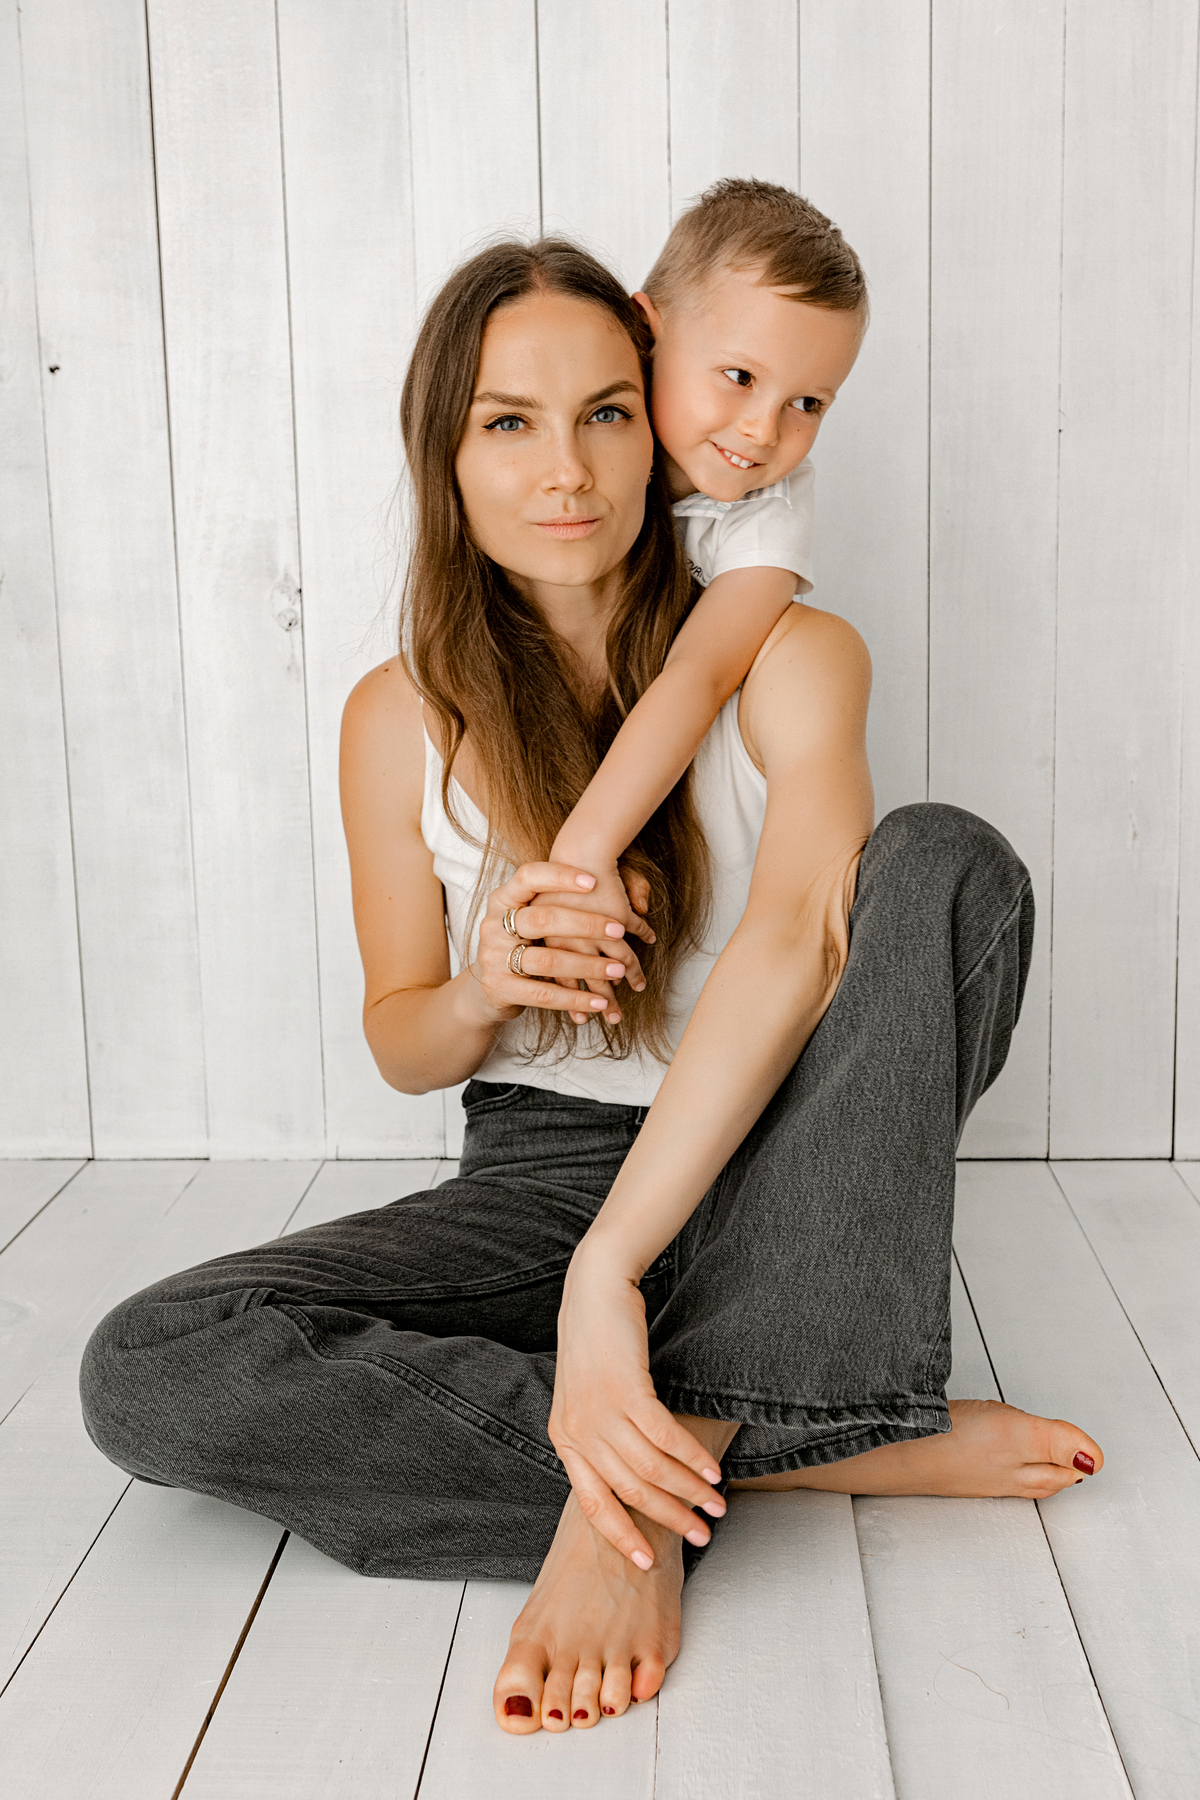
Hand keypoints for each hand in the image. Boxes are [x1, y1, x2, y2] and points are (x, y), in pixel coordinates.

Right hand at [471, 862, 648, 1026]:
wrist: (486, 987)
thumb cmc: (522, 944)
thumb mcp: (532, 918)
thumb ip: (562, 902)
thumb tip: (625, 899)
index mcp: (503, 899)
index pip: (529, 877)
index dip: (559, 876)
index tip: (593, 881)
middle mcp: (493, 924)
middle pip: (543, 919)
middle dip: (585, 925)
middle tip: (619, 930)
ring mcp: (494, 957)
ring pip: (547, 960)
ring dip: (587, 966)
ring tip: (618, 971)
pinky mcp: (500, 988)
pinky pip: (543, 994)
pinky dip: (575, 999)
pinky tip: (599, 1002)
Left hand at [549, 1241, 726, 1567]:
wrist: (594, 1290)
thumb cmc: (595, 1342)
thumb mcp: (585, 1397)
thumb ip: (600, 1436)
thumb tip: (631, 1475)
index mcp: (566, 1440)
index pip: (594, 1505)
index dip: (623, 1537)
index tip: (650, 1561)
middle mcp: (579, 1432)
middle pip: (630, 1492)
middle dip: (670, 1518)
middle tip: (703, 1533)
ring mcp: (601, 1411)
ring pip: (651, 1469)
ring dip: (689, 1491)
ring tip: (716, 1504)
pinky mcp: (626, 1389)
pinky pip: (664, 1437)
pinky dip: (691, 1458)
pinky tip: (712, 1470)